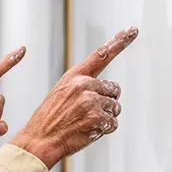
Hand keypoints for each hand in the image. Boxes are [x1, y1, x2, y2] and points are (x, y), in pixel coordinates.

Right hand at [10, 26, 138, 168]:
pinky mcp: (96, 119)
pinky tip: (87, 131)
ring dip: (105, 117)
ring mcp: (90, 102)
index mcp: (74, 76)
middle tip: (90, 112)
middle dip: (107, 101)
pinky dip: (104, 129)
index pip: (101, 55)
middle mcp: (83, 85)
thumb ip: (82, 86)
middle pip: (114, 89)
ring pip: (115, 108)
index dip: (119, 41)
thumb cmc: (49, 119)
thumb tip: (107, 89)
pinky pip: (112, 123)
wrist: (39, 140)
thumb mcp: (60, 93)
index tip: (133, 30)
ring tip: (85, 122)